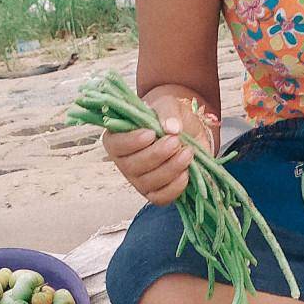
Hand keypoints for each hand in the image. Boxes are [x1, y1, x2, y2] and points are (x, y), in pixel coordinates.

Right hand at [104, 91, 216, 205]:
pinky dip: (175, 187)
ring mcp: (138, 180)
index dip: (132, 142)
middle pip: (132, 166)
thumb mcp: (169, 105)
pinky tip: (186, 172)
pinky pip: (161, 197)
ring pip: (148, 182)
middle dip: (157, 155)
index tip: (151, 133)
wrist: (189, 132)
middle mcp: (124, 162)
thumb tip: (171, 127)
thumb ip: (168, 112)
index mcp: (118, 138)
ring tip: (187, 152)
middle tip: (175, 141)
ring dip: (170, 169)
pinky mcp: (154, 193)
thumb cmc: (170, 117)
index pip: (115, 145)